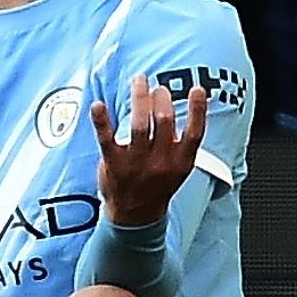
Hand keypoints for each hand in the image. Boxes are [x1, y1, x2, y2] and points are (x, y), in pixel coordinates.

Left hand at [89, 75, 207, 227]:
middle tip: (157, 88)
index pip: (194, 133)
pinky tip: (97, 105)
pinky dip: (101, 120)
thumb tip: (182, 108)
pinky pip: (106, 138)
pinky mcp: (113, 163)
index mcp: (180, 162)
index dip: (198, 110)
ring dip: (140, 98)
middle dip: (162, 98)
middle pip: (164, 122)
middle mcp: (160, 162)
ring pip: (139, 124)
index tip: (197, 89)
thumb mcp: (178, 168)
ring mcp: (136, 162)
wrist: (135, 215)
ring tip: (139, 81)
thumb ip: (182, 143)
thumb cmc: (157, 185)